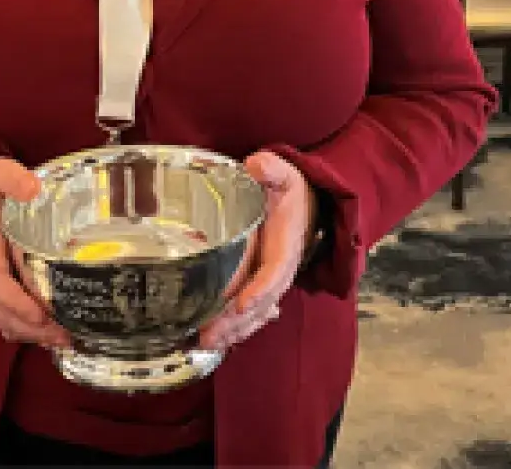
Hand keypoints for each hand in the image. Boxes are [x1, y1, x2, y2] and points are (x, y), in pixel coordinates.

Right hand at [0, 156, 71, 348]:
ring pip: (5, 319)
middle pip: (3, 310)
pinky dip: (28, 330)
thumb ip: (12, 179)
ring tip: (66, 340)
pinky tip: (54, 333)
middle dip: (33, 328)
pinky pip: (8, 316)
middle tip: (66, 336)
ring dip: (33, 334)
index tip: (40, 315)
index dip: (16, 301)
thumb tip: (34, 190)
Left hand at [197, 151, 314, 351]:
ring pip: (254, 315)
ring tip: (203, 344)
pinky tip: (212, 340)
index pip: (274, 273)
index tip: (241, 305)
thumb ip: (273, 169)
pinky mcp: (261, 287)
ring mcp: (271, 283)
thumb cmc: (290, 192)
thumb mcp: (285, 174)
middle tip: (207, 336)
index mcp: (285, 247)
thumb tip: (257, 164)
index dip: (259, 290)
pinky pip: (250, 314)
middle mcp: (280, 271)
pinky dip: (233, 329)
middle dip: (235, 323)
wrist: (307, 205)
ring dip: (231, 332)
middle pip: (260, 304)